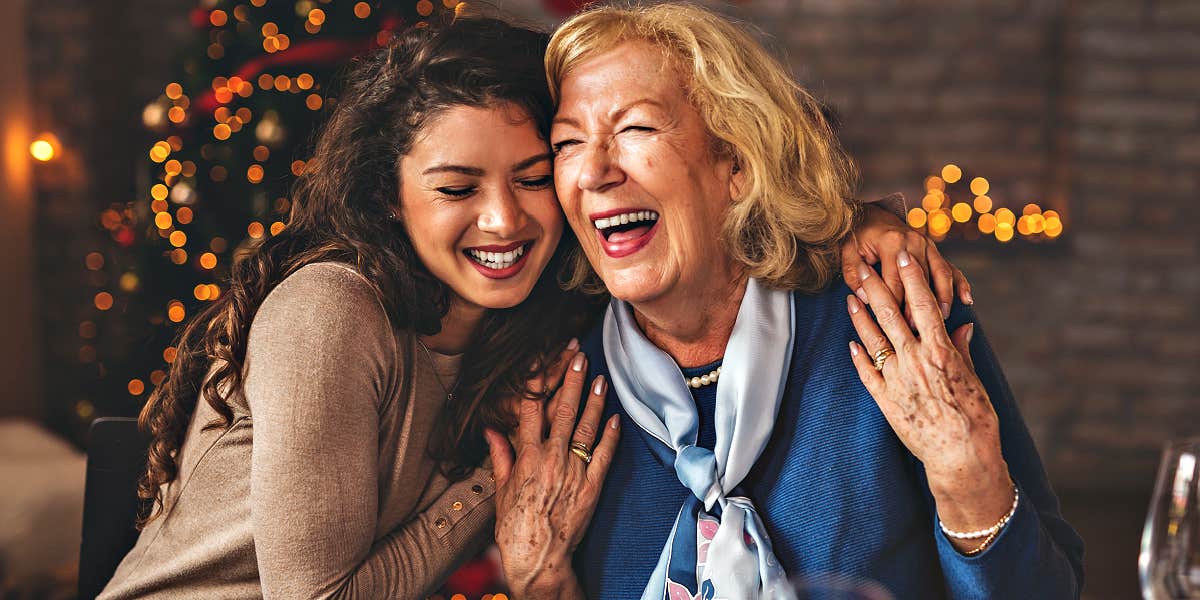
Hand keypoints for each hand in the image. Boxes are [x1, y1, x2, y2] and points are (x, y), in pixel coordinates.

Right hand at [485, 350, 619, 598]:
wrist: (538, 557)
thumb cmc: (515, 526)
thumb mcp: (502, 489)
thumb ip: (501, 455)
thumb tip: (491, 430)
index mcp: (527, 457)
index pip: (531, 410)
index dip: (537, 382)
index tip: (542, 361)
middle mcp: (552, 459)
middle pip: (563, 411)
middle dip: (571, 381)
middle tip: (579, 356)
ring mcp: (575, 472)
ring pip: (586, 428)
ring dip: (594, 401)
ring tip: (600, 378)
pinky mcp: (592, 487)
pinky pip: (604, 455)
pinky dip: (611, 435)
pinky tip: (615, 417)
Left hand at [841, 204, 972, 319]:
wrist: (872, 215)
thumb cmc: (857, 237)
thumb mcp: (847, 252)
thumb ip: (853, 275)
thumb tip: (865, 298)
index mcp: (891, 243)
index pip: (894, 282)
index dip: (894, 306)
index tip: (894, 327)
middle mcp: (914, 242)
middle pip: (920, 281)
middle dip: (918, 307)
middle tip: (917, 331)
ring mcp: (928, 245)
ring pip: (941, 275)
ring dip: (943, 298)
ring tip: (942, 319)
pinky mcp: (935, 250)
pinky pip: (951, 267)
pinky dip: (960, 283)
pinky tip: (966, 299)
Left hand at [845, 251, 1011, 548]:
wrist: (962, 457)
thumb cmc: (976, 418)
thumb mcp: (974, 378)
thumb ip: (962, 349)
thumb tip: (961, 324)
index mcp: (941, 351)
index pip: (923, 304)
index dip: (913, 277)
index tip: (904, 255)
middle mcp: (915, 360)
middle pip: (890, 315)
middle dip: (875, 287)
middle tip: (862, 267)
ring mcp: (897, 380)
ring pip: (873, 339)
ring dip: (860, 316)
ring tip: (849, 297)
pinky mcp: (885, 401)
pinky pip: (867, 372)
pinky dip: (859, 355)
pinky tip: (851, 341)